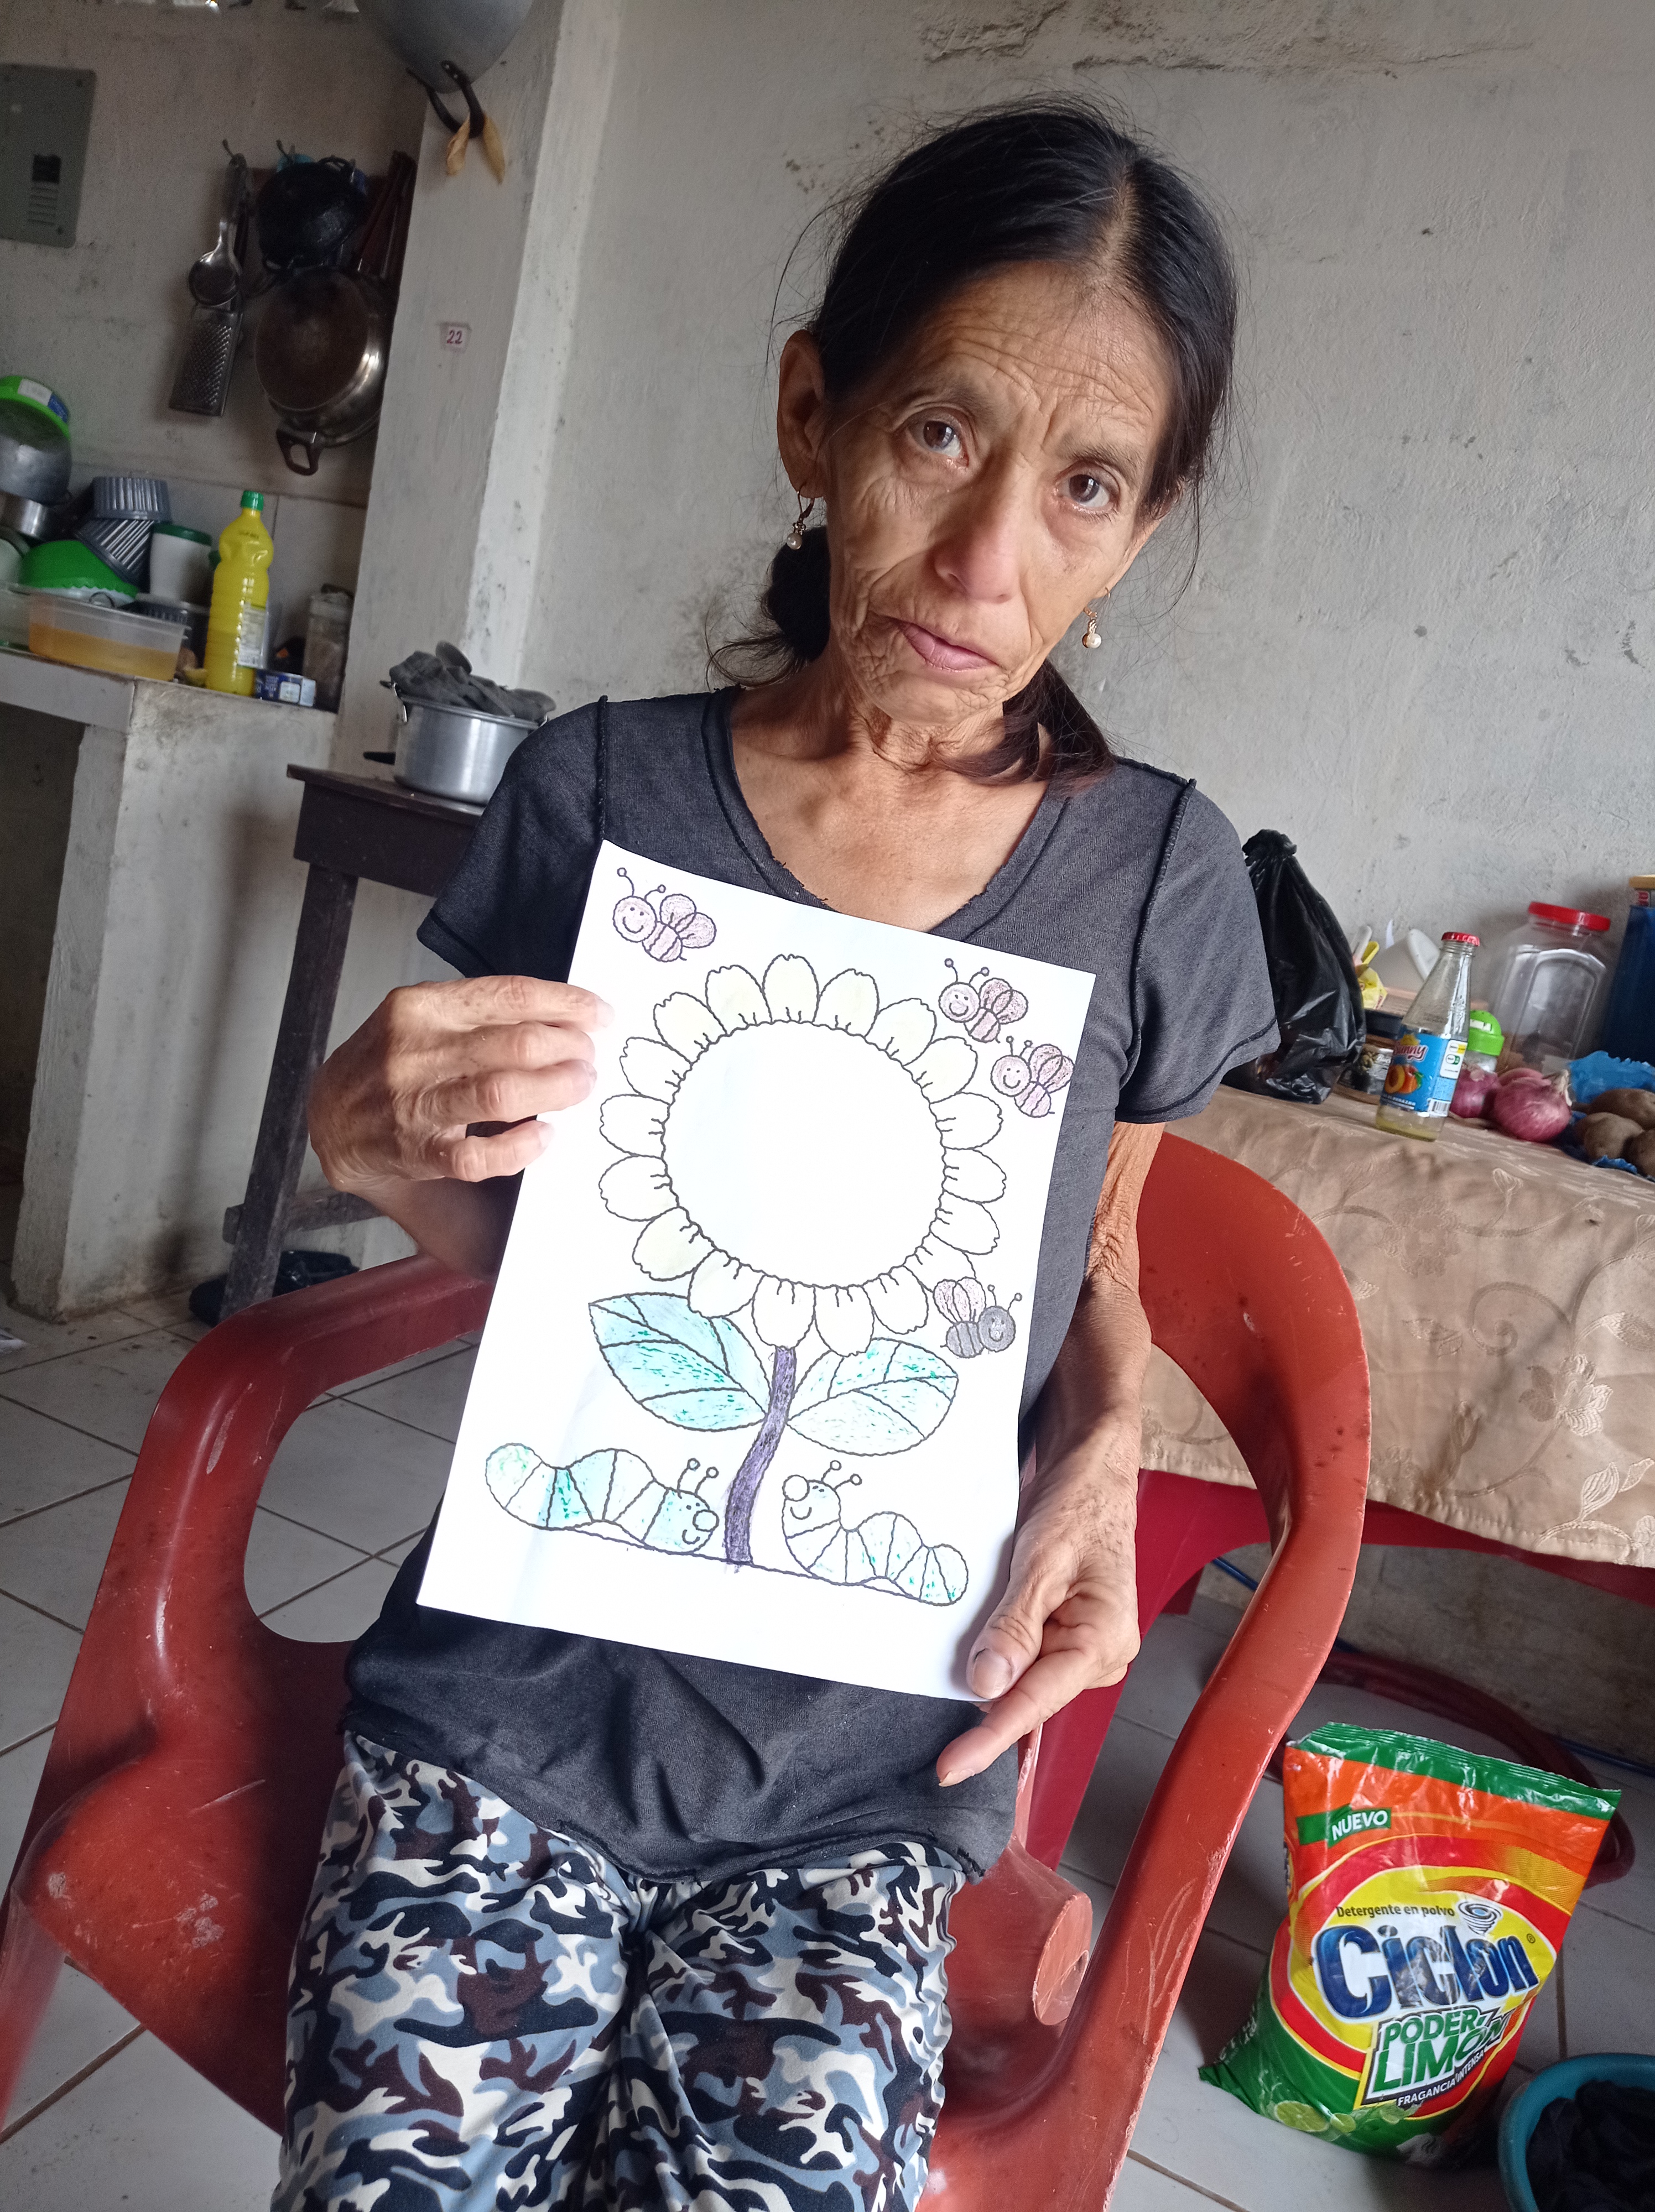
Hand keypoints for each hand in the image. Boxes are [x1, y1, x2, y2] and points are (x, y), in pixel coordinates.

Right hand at [309, 973, 610, 1196]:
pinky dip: (521, 1147)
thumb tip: (563, 1016)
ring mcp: (413, 1102)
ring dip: (555, 1089)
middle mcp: (415, 1049)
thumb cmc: (391, 1064)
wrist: (331, 1118)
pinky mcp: (416, 1152)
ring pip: (501, 1092)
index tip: (600, 1014)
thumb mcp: (426, 1020)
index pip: (509, 994)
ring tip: (580, 1086)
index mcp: (423, 1007)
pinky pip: (479, 1155)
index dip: (566, 1003)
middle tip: (589, 1057)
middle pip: (516, 1042)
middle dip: (568, 1048)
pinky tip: (543, 1136)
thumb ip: (482, 1015)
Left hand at [937, 1422, 1139, 1786]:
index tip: (949, 1768)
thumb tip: (986, 1686)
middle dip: (985, 1694)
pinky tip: (976, 1640)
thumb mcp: (1044, 1558)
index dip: (990, 1738)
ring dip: (989, 1665)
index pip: (1036, 1703)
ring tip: (961, 1637)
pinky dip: (996, 1649)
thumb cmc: (1081, 1501)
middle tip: (938, 1676)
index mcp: (1105, 1641)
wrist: (1094, 1463)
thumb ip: (1015, 1625)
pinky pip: (1022, 1654)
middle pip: (1027, 1695)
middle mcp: (1099, 1654)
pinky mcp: (1063, 1631)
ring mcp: (1082, 1645)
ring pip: (1021, 1677)